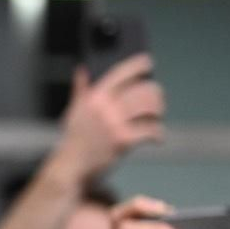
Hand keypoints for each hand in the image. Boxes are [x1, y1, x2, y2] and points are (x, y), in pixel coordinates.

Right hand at [55, 55, 165, 181]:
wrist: (71, 165)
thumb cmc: (73, 139)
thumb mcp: (74, 110)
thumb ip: (81, 89)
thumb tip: (82, 70)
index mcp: (94, 97)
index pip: (120, 72)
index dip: (138, 64)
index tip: (147, 62)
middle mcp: (105, 107)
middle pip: (142, 89)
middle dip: (155, 93)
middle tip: (157, 99)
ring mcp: (114, 123)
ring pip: (149, 107)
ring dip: (158, 111)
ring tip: (157, 116)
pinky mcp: (123, 140)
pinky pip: (150, 130)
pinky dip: (158, 133)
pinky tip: (157, 136)